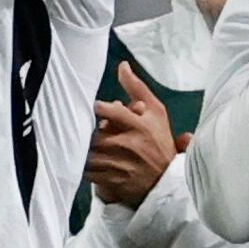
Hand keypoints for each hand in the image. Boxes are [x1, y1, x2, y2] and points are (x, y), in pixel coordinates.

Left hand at [87, 61, 181, 206]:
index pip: (112, 111)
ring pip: (89, 154)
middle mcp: (131, 145)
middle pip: (96, 134)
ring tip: (83, 145)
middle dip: (88, 132)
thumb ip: (137, 88)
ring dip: (83, 150)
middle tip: (84, 129)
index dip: (99, 109)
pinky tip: (85, 161)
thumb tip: (122, 65)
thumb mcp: (155, 112)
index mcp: (141, 125)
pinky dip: (83, 167)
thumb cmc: (158, 141)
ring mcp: (122, 165)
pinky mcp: (113, 182)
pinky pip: (88, 172)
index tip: (95, 108)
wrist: (166, 181)